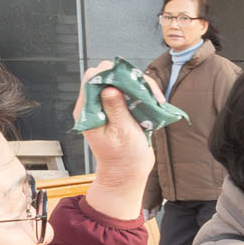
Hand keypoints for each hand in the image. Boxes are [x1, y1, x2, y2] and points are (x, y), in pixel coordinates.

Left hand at [72, 62, 156, 220]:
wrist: (127, 170)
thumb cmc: (123, 156)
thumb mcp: (121, 132)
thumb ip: (115, 109)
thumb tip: (109, 87)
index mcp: (88, 111)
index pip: (92, 79)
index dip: (109, 74)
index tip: (129, 80)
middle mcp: (95, 104)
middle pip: (108, 75)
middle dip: (128, 78)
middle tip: (147, 91)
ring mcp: (109, 105)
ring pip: (122, 81)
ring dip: (140, 86)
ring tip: (155, 99)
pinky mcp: (121, 107)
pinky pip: (131, 91)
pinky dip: (143, 93)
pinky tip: (154, 103)